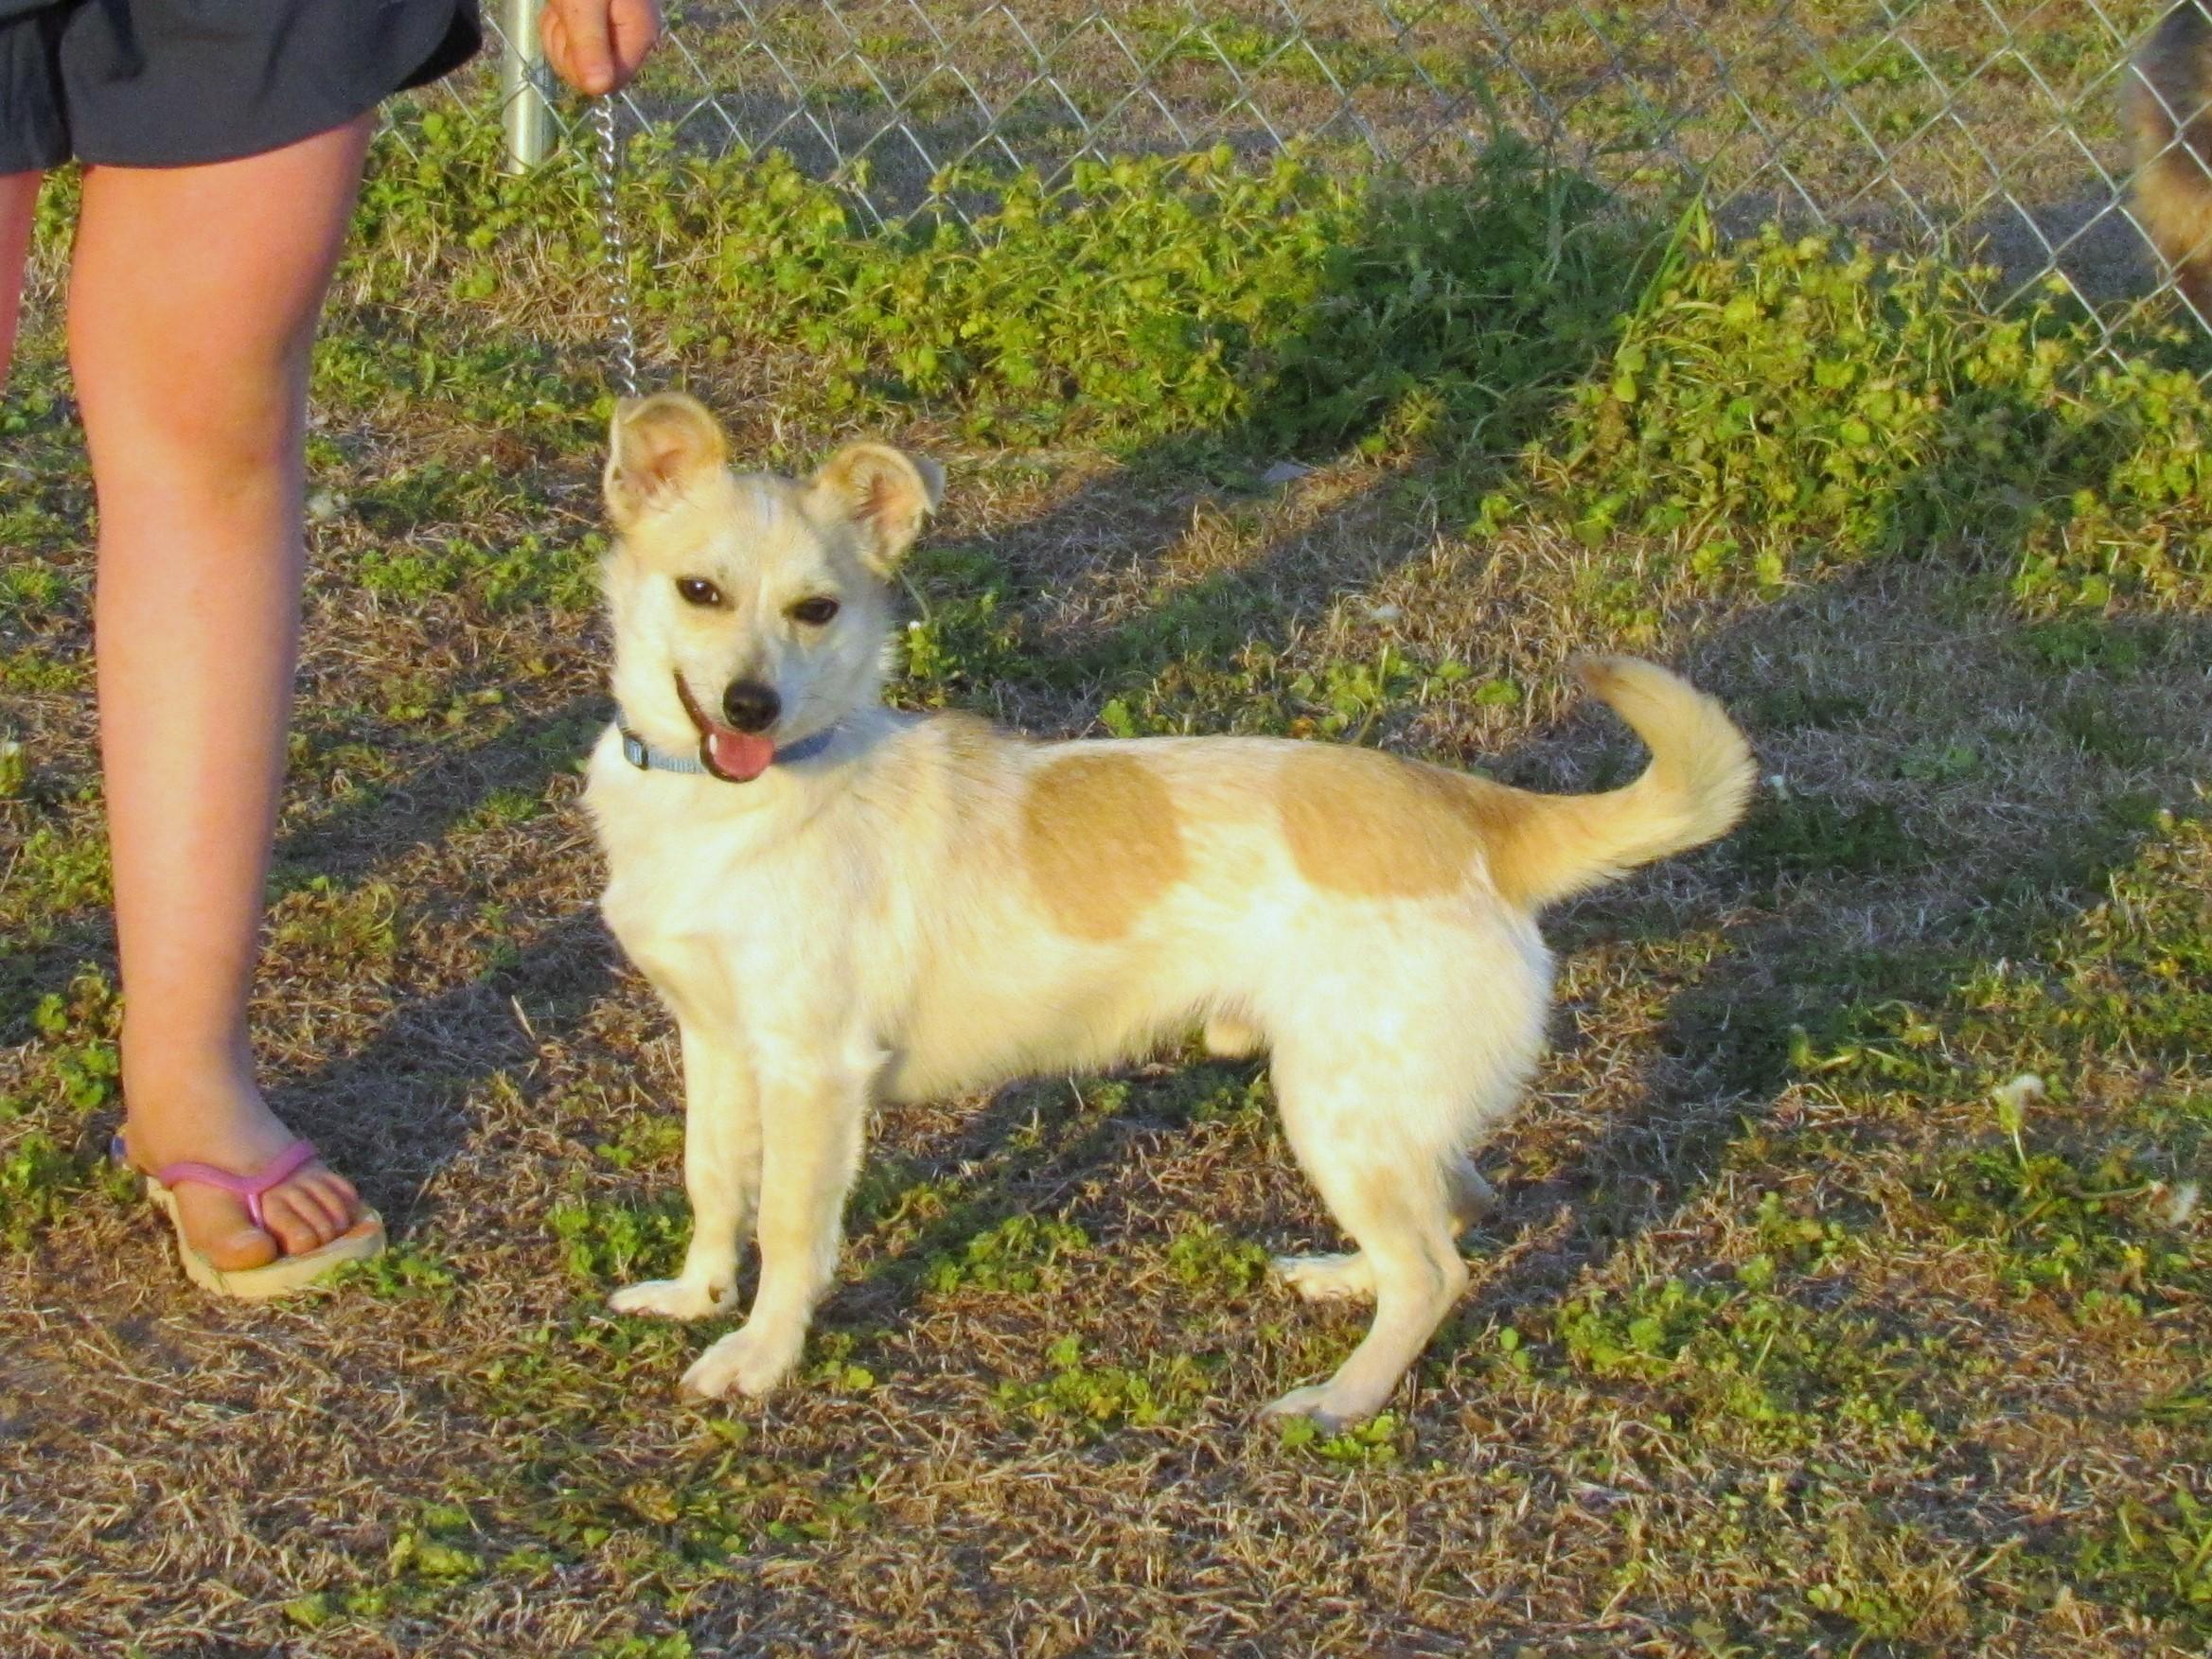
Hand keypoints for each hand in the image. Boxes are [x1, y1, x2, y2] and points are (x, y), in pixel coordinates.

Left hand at [540, 0, 661, 95]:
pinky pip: (572, 40)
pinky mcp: (596, 22)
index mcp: (638, 36)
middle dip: (567, 46)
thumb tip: (598, 90)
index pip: (609, 82)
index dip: (582, 67)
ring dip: (559, 32)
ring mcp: (613, 30)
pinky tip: (560, 4)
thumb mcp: (583, 2)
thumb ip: (590, 44)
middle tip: (564, 10)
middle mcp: (630, 38)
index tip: (571, 33)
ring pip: (577, 57)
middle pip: (591, 73)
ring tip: (562, 3)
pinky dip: (558, 24)